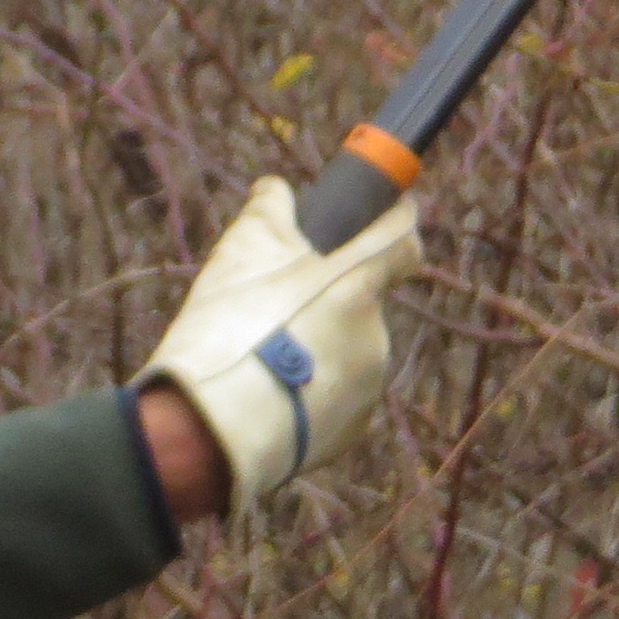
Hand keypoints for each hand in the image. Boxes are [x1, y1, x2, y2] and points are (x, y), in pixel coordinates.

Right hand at [137, 177, 423, 511]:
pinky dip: (311, 391)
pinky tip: (269, 397)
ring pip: (344, 350)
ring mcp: (369, 384)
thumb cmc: (230, 330)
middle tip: (272, 308)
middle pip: (357, 300)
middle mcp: (376, 332)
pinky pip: (337, 395)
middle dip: (325, 299)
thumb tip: (277, 190)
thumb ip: (268, 211)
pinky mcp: (354, 429)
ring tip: (260, 361)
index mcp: (357, 281)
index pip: (403, 237)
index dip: (395, 221)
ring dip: (315, 348)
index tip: (385, 212)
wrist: (215, 428)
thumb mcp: (239, 253)